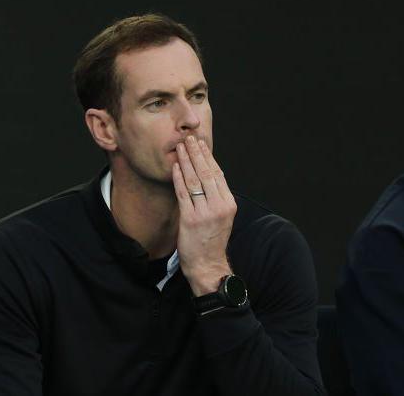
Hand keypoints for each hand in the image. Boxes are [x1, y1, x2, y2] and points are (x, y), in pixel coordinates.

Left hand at [172, 135, 236, 295]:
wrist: (208, 264)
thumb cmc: (212, 240)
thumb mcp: (222, 217)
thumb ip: (216, 197)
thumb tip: (209, 175)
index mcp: (229, 204)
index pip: (218, 174)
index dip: (208, 157)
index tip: (201, 144)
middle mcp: (219, 206)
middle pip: (207, 173)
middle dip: (196, 153)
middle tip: (189, 139)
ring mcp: (205, 213)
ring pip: (194, 181)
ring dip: (186, 161)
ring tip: (180, 148)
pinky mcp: (190, 219)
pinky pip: (183, 194)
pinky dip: (178, 178)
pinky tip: (175, 167)